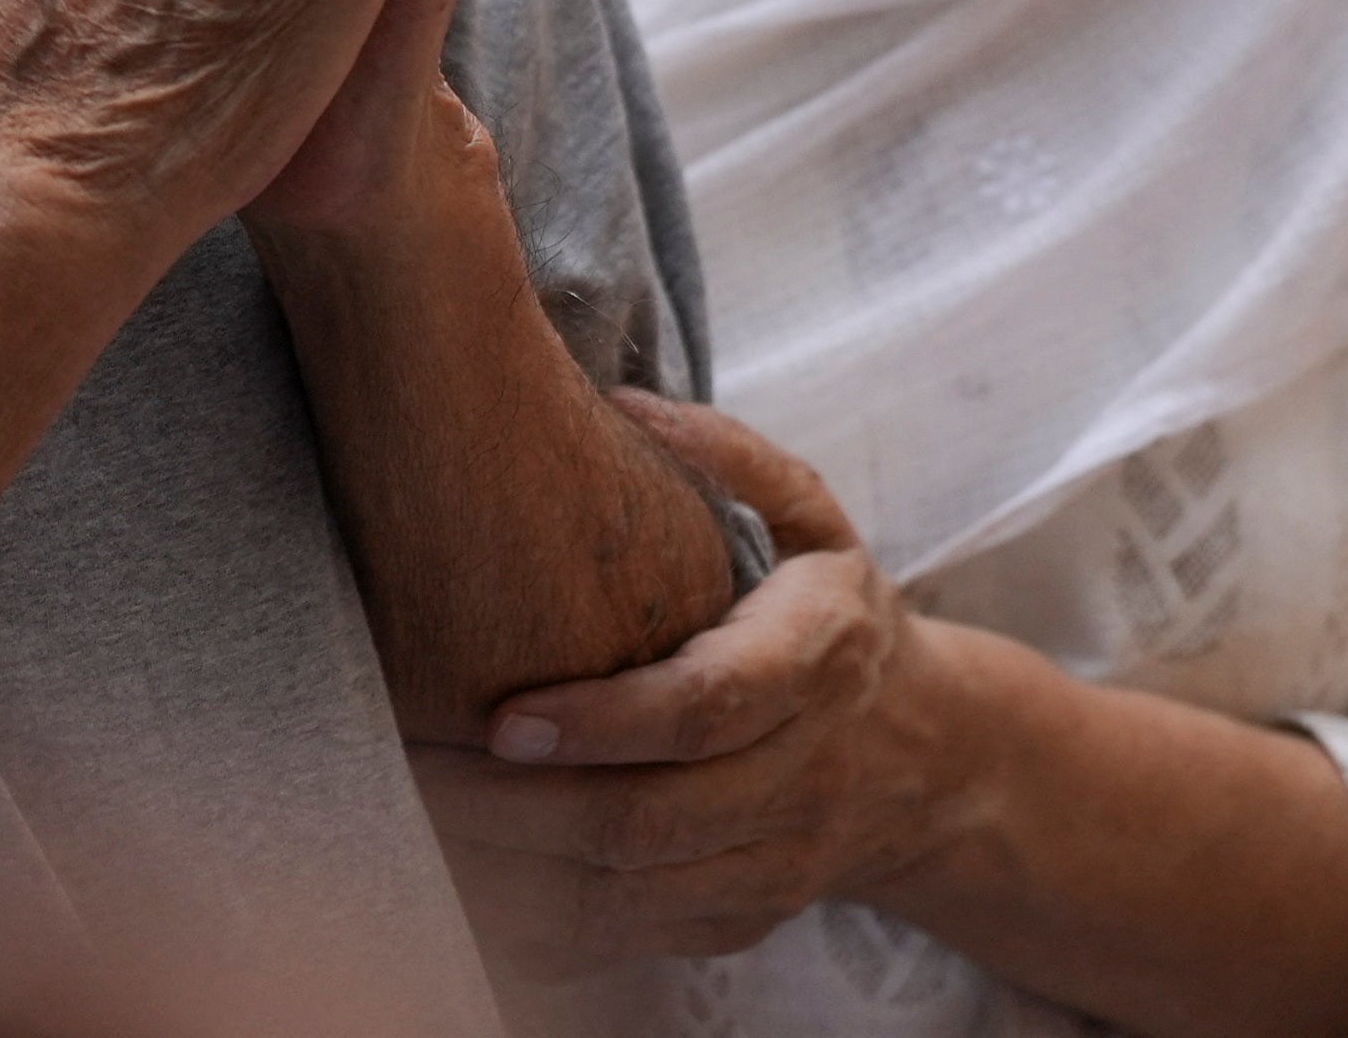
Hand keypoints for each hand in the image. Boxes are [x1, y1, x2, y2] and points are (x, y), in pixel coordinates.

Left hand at [419, 395, 971, 976]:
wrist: (934, 758)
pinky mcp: (745, 919)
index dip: (601, 722)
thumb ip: (737, 459)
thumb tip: (626, 403)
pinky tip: (468, 888)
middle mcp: (805, 772)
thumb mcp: (817, 520)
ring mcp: (779, 860)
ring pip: (628, 896)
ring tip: (418, 830)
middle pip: (648, 819)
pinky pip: (628, 944)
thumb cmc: (838, 616)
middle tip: (412, 774)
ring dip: (511, 876)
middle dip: (516, 810)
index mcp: (820, 657)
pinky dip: (539, 929)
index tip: (502, 718)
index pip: (705, 708)